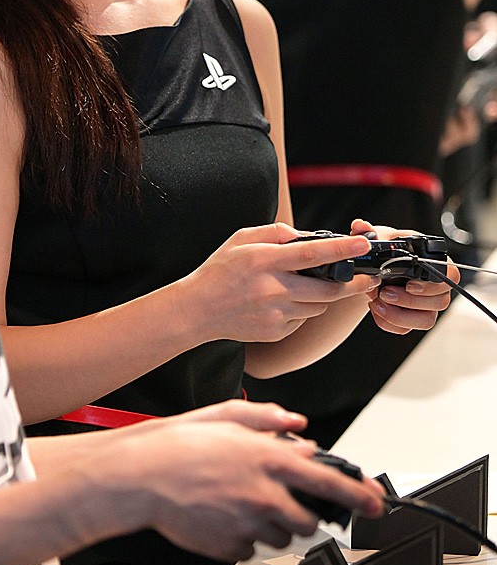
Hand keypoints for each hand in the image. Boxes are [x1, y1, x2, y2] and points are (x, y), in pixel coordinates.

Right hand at [106, 400, 383, 563]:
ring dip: (271, 523)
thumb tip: (298, 425)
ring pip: (280, 537)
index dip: (358, 496)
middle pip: (307, 520)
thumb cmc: (179, 444)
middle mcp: (264, 494)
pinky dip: (244, 536)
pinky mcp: (230, 546)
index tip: (374, 505)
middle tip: (278, 499)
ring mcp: (248, 523)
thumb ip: (269, 420)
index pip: (329, 482)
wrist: (142, 476)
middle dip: (300, 512)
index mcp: (269, 459)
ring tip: (239, 501)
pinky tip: (223, 515)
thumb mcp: (227, 416)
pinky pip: (250, 549)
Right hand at [178, 222, 379, 344]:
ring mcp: (275, 313)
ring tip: (303, 285)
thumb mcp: (241, 239)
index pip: (312, 253)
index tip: (364, 244)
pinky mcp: (276, 331)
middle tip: (366, 277)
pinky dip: (301, 309)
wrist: (197, 310)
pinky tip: (280, 302)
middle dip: (353, 283)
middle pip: (328, 289)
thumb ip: (276, 232)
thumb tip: (306, 235)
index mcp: (265, 260)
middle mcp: (272, 288)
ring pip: (318, 305)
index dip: (342, 249)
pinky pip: (302, 319)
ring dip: (322, 295)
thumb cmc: (220, 270)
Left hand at [350, 219, 455, 334]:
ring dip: (399, 315)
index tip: (409, 285)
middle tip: (384, 292)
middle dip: (409, 301)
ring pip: (426, 320)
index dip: (432, 284)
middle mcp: (435, 286)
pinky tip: (376, 310)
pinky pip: (406, 329)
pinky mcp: (412, 319)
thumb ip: (367, 232)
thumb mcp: (376, 238)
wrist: (372, 270)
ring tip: (377, 302)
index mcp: (433, 261)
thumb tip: (360, 226)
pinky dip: (389, 323)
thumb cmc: (382, 251)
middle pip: (440, 301)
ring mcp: (426, 305)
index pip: (450, 275)